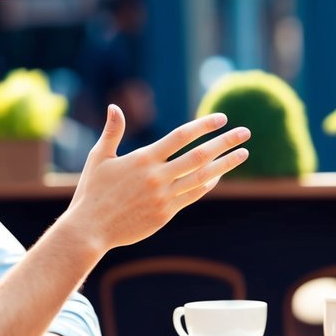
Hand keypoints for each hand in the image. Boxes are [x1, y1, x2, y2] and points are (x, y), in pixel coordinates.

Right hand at [63, 105, 249, 253]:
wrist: (90, 229)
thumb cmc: (92, 192)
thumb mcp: (99, 158)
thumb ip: (112, 132)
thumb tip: (115, 106)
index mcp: (143, 159)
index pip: (180, 137)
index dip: (203, 126)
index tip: (221, 119)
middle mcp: (157, 176)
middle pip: (199, 155)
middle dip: (224, 142)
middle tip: (244, 132)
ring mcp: (164, 196)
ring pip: (202, 177)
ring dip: (225, 164)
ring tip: (243, 153)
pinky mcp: (166, 213)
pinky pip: (193, 195)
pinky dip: (208, 184)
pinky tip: (219, 175)